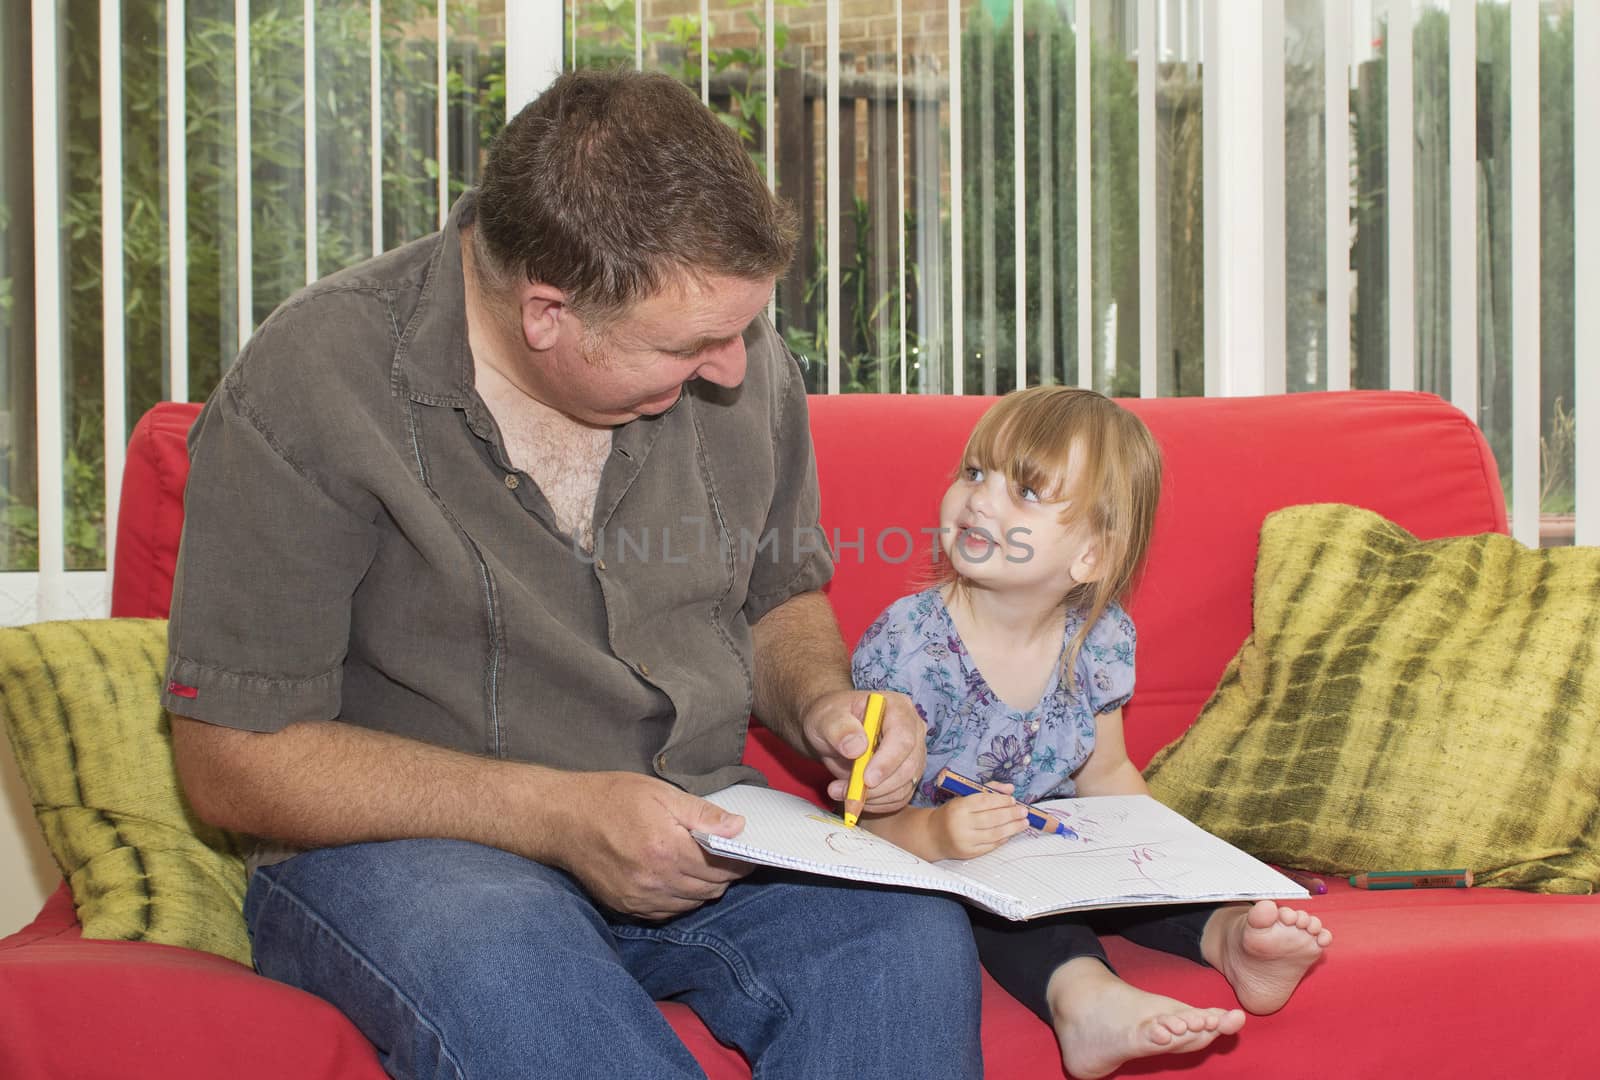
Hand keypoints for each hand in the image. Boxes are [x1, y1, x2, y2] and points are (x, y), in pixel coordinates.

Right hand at [548, 772, 752, 919]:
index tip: (748, 853)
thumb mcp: (661, 793)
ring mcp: (639, 898)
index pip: (722, 866)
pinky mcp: (627, 906)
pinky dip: (681, 899)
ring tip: (704, 866)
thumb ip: (702, 814)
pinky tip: (679, 879)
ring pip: (692, 903)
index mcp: (667, 849)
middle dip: (726, 874)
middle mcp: (655, 880)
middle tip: (729, 856)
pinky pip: (668, 912)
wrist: (563, 819)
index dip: (741, 861)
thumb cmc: (611, 798)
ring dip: (705, 888)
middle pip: (710, 888)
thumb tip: (738, 827)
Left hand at [802, 690, 924, 814]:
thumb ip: (839, 728)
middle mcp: (913, 731)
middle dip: (876, 787)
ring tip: (840, 791)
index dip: (887, 762)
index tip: (866, 779)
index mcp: (898, 708)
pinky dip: (876, 804)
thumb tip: (857, 748)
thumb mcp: (826, 718)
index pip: (903, 738)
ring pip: (904, 787)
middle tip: (842, 791)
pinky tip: (854, 796)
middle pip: (908, 767)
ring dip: (872, 798)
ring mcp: (913, 755)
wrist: (831, 732)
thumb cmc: (831, 718)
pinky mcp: (907, 776)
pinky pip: (898, 798)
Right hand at [930, 784, 1028, 859]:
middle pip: (992, 818)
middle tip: (1024, 811)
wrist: (933, 834)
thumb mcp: (964, 797)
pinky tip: (1011, 833)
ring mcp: (965, 840)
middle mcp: (961, 824)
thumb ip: (988, 790)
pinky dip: (1003, 839)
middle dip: (1011, 814)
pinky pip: (991, 846)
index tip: (1013, 800)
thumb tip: (1010, 789)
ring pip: (995, 833)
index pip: (985, 801)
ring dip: (1013, 828)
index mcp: (959, 807)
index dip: (1001, 800)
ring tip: (1024, 822)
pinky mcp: (968, 853)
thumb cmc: (952, 813)